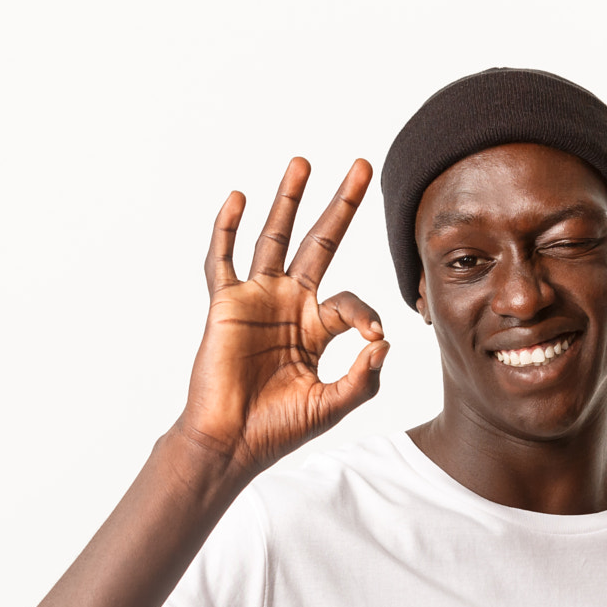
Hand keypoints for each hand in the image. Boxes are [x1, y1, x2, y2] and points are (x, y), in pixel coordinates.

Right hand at [174, 157, 389, 477]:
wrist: (232, 443)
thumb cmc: (277, 428)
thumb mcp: (333, 405)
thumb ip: (364, 378)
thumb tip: (384, 341)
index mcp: (316, 326)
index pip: (349, 299)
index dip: (365, 312)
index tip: (372, 336)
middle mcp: (289, 304)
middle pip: (320, 242)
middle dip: (341, 205)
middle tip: (363, 166)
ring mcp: (257, 299)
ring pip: (275, 238)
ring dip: (289, 200)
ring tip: (303, 163)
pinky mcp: (226, 304)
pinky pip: (223, 259)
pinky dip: (227, 229)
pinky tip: (238, 198)